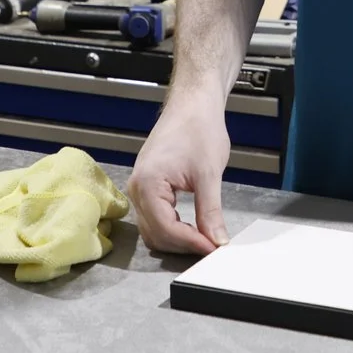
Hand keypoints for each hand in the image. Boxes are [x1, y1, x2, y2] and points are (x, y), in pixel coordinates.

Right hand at [128, 101, 232, 253]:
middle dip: (183, 244)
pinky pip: (155, 217)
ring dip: (177, 238)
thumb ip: (210, 212)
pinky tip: (193, 226)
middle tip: (211, 247)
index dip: (191, 243)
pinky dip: (173, 227)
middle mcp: (136, 187)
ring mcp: (139, 187)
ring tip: (204, 238)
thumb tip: (216, 240)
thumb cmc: (198, 127)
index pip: (165, 229)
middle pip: (155, 234)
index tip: (213, 249)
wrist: (193, 103)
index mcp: (147, 183)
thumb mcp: (209, 174)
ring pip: (153, 229)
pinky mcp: (147, 185)